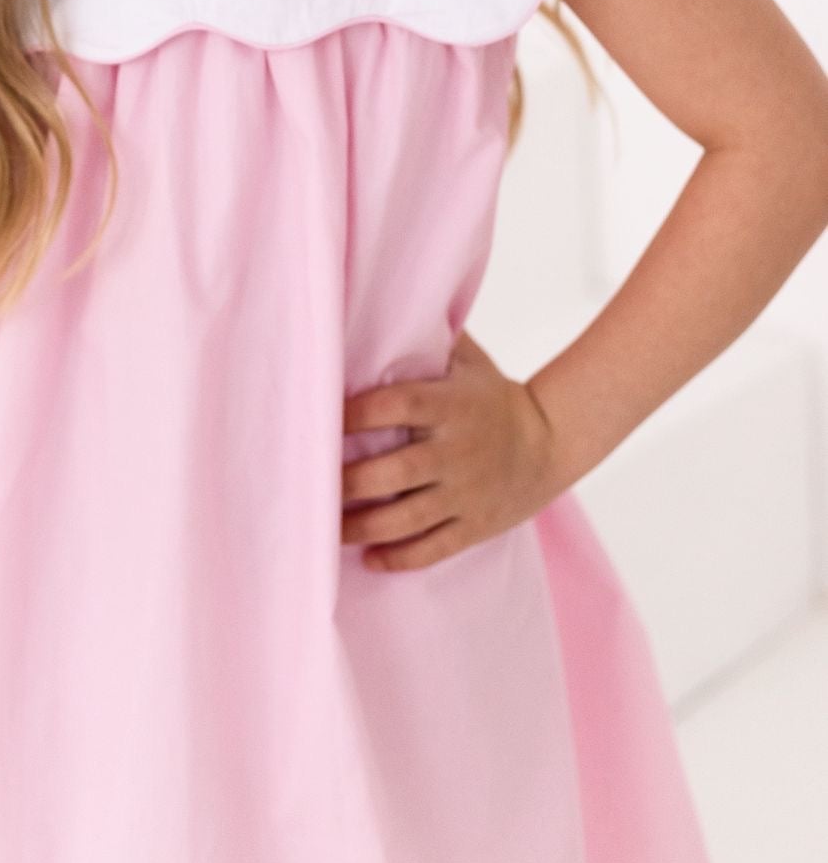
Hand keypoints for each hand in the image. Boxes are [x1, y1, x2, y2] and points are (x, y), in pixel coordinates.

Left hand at [341, 328, 562, 571]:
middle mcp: (456, 451)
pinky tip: (368, 558)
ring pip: (407, 518)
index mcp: (449, 405)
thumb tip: (380, 304)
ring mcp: (466, 492)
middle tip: (310, 484)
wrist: (553, 441)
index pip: (397, 406)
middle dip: (349, 482)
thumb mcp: (468, 361)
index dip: (357, 414)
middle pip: (395, 471)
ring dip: (362, 528)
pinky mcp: (475, 525)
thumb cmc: (494, 396)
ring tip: (327, 529)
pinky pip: (433, 548)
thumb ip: (428, 339)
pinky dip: (399, 558)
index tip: (321, 420)